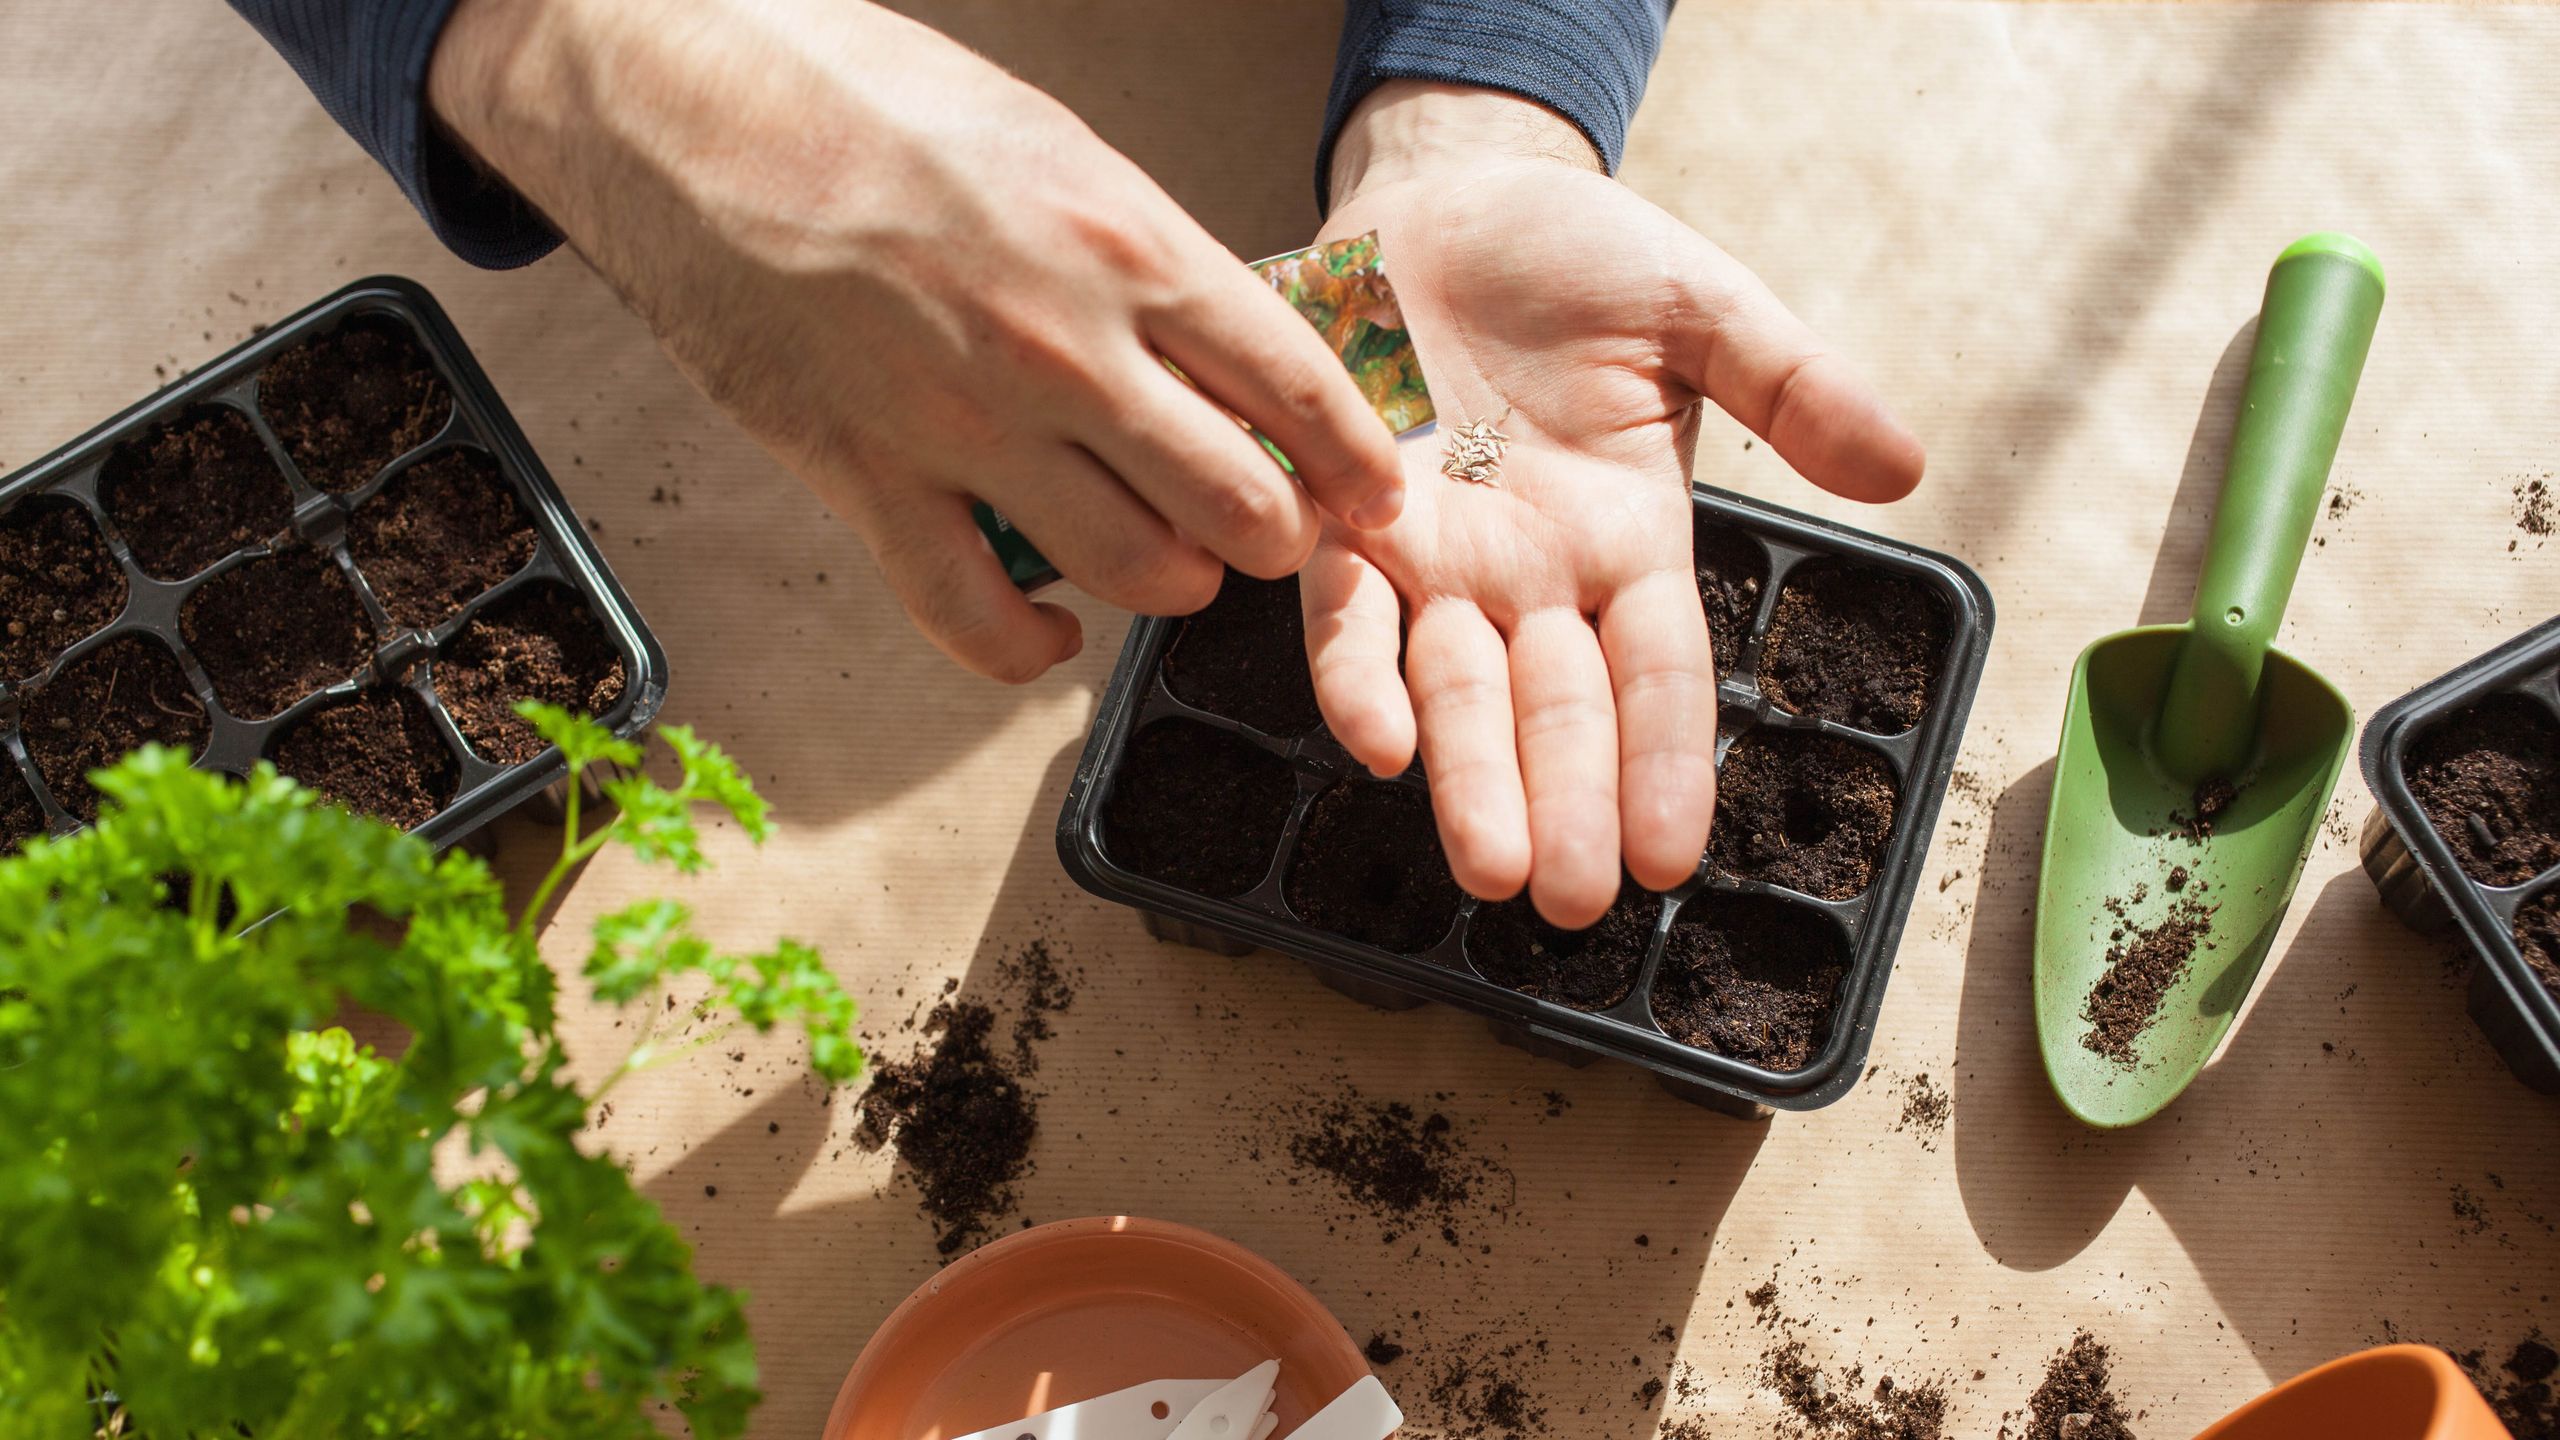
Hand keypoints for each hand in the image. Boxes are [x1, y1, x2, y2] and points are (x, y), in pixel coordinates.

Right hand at [429, 0, 1403, 681]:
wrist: (684, 100)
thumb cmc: (864, 101)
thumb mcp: (1054, 146)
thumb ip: (1145, 258)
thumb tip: (1226, 341)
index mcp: (1126, 244)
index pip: (1299, 387)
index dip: (1357, 460)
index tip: (1374, 491)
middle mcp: (1065, 350)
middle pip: (1241, 504)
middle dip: (1276, 534)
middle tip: (1270, 528)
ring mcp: (966, 429)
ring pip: (1137, 573)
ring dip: (1173, 583)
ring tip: (1171, 559)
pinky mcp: (869, 483)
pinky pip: (978, 622)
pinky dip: (1032, 645)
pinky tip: (1053, 626)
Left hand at [1311, 83, 1923, 926]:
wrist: (1446, 190)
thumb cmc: (1579, 257)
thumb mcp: (1704, 310)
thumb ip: (1794, 385)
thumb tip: (1905, 466)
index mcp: (1629, 542)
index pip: (1657, 678)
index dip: (1664, 765)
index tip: (1671, 859)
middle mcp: (1531, 576)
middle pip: (1555, 711)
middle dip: (1563, 806)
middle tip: (1569, 902)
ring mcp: (1437, 556)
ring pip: (1454, 689)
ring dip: (1468, 778)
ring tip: (1490, 865)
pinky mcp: (1344, 514)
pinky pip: (1345, 609)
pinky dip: (1356, 670)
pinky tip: (1374, 738)